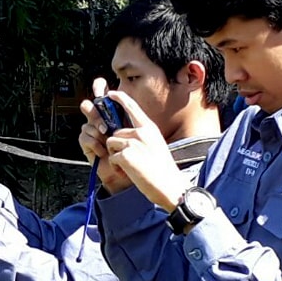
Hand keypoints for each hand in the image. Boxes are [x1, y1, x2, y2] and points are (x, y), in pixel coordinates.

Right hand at [78, 78, 132, 193]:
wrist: (127, 174)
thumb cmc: (135, 153)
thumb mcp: (137, 130)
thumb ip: (130, 113)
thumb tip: (122, 98)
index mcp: (113, 113)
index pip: (103, 95)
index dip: (99, 87)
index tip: (102, 88)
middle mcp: (100, 120)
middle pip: (89, 106)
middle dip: (92, 108)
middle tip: (100, 116)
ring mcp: (92, 132)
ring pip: (88, 122)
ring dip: (98, 129)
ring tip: (107, 138)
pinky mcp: (86, 144)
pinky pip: (85, 135)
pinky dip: (95, 143)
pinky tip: (103, 151)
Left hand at [94, 87, 187, 210]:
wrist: (170, 187)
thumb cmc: (163, 170)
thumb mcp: (156, 145)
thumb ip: (142, 137)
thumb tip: (123, 135)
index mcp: (150, 128)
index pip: (133, 107)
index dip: (120, 98)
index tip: (111, 93)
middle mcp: (142, 132)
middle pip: (116, 132)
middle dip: (117, 146)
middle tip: (130, 160)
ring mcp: (134, 143)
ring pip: (111, 143)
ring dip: (116, 155)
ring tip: (130, 167)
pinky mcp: (126, 155)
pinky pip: (112, 157)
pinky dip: (117, 166)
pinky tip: (128, 173)